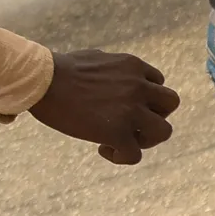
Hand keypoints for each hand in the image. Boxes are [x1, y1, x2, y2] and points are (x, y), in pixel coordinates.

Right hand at [29, 49, 179, 165]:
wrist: (43, 81)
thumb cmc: (61, 69)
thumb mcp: (97, 59)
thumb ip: (114, 69)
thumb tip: (113, 75)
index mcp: (133, 66)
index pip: (158, 83)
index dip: (145, 98)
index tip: (126, 106)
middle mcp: (138, 86)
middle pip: (171, 104)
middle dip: (155, 115)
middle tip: (132, 124)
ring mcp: (131, 110)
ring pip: (164, 131)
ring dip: (146, 139)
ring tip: (123, 140)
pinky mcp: (117, 132)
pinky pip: (135, 155)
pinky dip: (121, 157)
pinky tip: (102, 149)